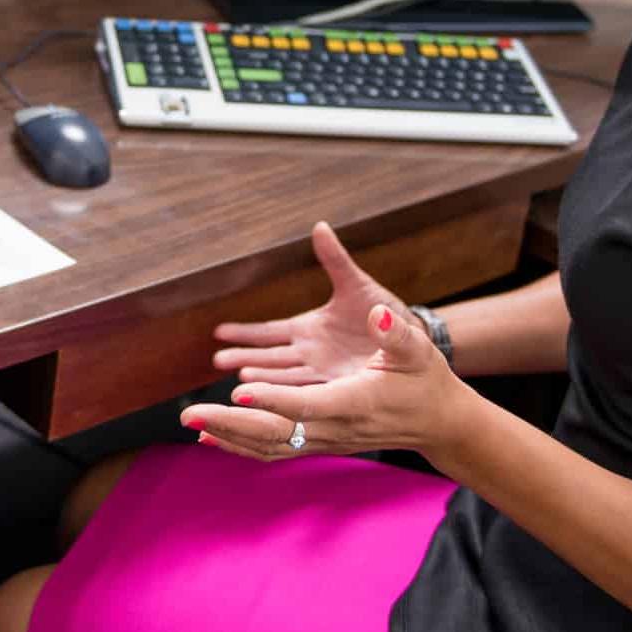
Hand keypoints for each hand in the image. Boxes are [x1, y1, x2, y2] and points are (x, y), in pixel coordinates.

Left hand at [184, 303, 463, 461]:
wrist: (438, 422)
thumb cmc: (426, 380)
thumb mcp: (416, 349)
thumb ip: (395, 332)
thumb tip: (379, 314)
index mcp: (356, 401)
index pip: (308, 405)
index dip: (274, 399)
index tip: (240, 389)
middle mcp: (337, 427)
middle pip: (276, 431)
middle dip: (231, 422)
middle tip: (190, 414)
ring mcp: (327, 440)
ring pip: (270, 445)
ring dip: (230, 435)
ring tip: (193, 424)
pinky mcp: (322, 442)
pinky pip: (276, 448)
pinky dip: (242, 444)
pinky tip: (215, 437)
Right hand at [213, 221, 416, 384]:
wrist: (414, 340)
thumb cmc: (386, 311)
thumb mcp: (357, 284)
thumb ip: (335, 259)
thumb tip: (319, 226)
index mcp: (310, 328)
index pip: (270, 332)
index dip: (245, 332)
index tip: (219, 332)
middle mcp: (311, 352)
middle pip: (269, 357)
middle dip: (244, 358)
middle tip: (217, 360)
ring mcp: (323, 372)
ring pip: (285, 379)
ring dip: (262, 380)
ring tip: (238, 386)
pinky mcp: (339, 388)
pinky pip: (310, 395)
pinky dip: (290, 399)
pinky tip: (271, 405)